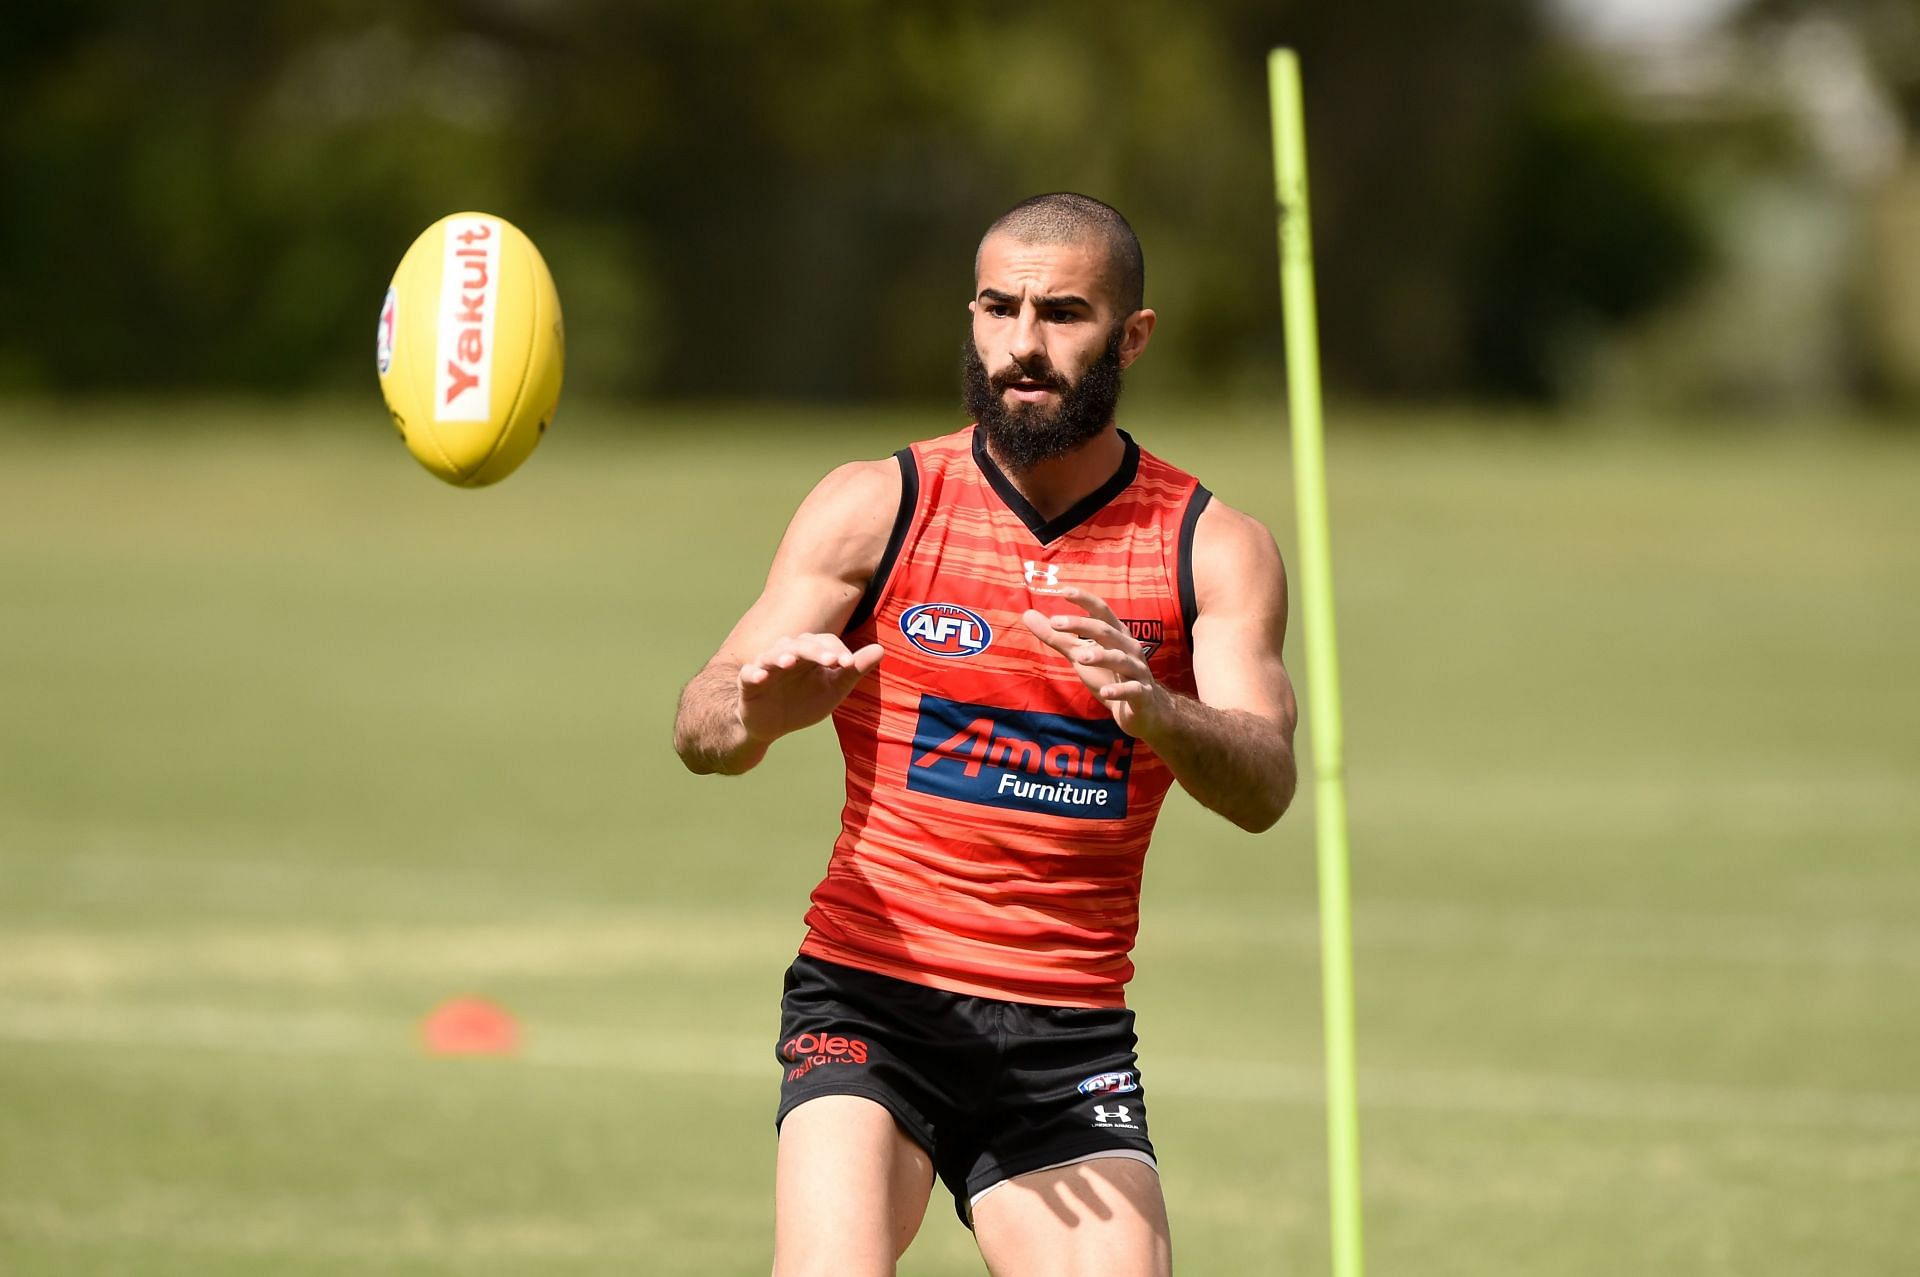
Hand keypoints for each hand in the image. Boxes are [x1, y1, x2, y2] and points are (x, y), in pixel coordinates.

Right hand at [737, 633, 882, 743]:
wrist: (771, 725)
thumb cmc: (803, 701)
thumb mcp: (833, 689)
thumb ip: (854, 670)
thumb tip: (881, 649)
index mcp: (810, 653)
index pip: (825, 643)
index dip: (838, 651)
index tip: (849, 664)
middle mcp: (788, 653)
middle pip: (801, 644)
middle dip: (816, 651)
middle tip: (830, 659)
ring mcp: (767, 666)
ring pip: (774, 654)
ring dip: (783, 655)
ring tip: (791, 661)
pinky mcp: (748, 682)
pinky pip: (748, 674)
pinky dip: (753, 673)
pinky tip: (760, 677)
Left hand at [1021, 587, 1165, 736]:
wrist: (1141, 709)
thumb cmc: (1108, 675)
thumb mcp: (1079, 654)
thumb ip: (1056, 637)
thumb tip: (1027, 614)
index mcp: (1115, 634)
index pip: (1101, 611)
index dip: (1085, 600)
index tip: (1063, 591)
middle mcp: (1128, 647)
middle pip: (1106, 631)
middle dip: (1082, 625)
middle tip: (1055, 622)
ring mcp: (1137, 670)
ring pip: (1120, 658)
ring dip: (1101, 656)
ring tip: (1079, 657)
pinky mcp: (1141, 693)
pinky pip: (1131, 690)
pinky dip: (1118, 690)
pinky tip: (1105, 692)